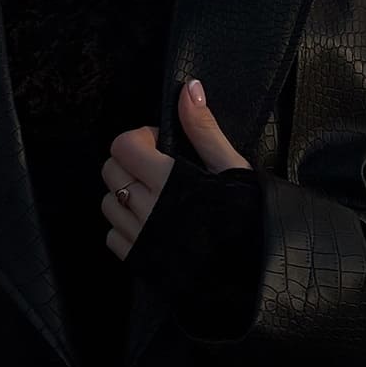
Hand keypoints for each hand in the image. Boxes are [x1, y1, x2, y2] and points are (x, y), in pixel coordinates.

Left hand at [100, 78, 252, 259]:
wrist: (256, 278)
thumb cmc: (249, 219)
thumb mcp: (232, 167)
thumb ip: (204, 128)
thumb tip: (189, 88)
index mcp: (167, 179)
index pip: (123, 145)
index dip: (140, 138)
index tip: (163, 144)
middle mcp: (146, 209)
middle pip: (111, 171)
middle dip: (130, 162)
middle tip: (158, 167)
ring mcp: (141, 238)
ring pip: (108, 204)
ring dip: (125, 194)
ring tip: (155, 196)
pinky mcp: (141, 263)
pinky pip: (113, 238)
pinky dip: (124, 228)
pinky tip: (151, 224)